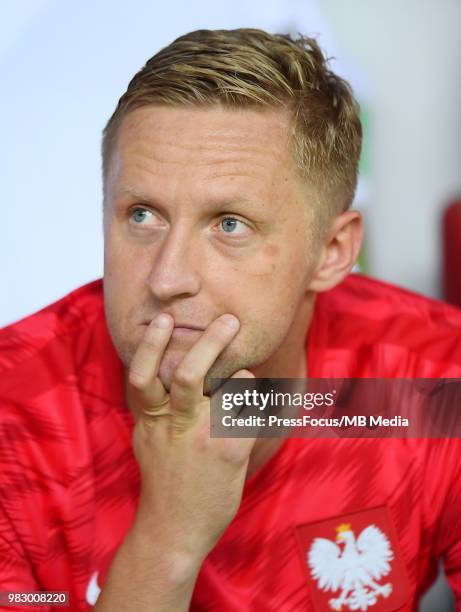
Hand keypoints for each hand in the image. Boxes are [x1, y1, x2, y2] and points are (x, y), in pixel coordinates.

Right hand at [126, 313, 255, 565]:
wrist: (172, 530)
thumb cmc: (163, 480)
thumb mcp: (147, 439)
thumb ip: (157, 408)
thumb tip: (167, 375)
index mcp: (152, 418)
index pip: (144, 374)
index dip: (152, 345)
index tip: (162, 319)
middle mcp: (176, 423)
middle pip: (190, 373)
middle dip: (210, 342)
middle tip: (229, 320)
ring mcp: (205, 437)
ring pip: (232, 388)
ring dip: (244, 378)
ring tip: (246, 379)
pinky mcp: (230, 451)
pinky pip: (253, 413)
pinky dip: (259, 405)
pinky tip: (260, 409)